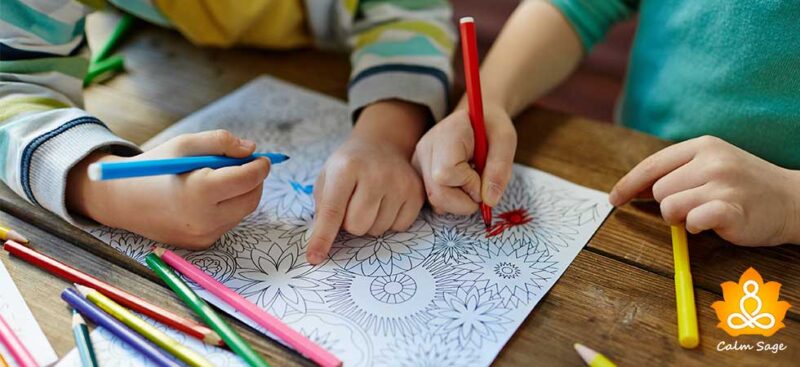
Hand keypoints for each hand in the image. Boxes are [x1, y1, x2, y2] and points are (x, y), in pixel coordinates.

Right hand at [67, 130, 270, 248]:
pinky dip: (228, 208)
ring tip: (221, 178)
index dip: (260, 166)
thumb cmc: (156, 167)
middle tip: (249, 166)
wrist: (123, 200)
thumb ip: (221, 142)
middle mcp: (205, 218)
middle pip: (251, 199)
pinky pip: (228, 223)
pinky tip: (208, 197)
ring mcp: (204, 235)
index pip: (248, 179)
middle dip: (256, 181)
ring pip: (241, 212)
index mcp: (201, 190)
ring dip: (241, 194)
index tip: (263, 158)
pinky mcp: (202, 244)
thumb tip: (251, 150)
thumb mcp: (185, 144)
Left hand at [306, 100, 427, 263]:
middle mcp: (375, 173)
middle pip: (357, 226)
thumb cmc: (349, 166)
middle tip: (353, 204)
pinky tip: (387, 202)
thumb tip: (320, 245)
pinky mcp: (416, 193)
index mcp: (347, 167)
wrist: (381, 146)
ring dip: (370, 222)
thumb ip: (322, 209)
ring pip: (378, 230)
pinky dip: (389, 221)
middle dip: (350, 223)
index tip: (315, 258)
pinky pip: (398, 227)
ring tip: (371, 200)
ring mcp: (399, 183)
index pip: (333, 210)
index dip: (323, 237)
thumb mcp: (327, 178)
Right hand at [413, 102, 515, 214]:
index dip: (470, 184)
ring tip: (470, 182)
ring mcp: (418, 162)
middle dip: (465, 201)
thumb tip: (489, 200)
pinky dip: (451, 201)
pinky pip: (433, 200)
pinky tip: (460, 185)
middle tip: (481, 188)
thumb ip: (500, 168)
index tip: (483, 174)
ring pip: (434, 201)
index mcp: (446, 133)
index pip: (447, 173)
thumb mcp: (505, 140)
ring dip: (459, 202)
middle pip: (437, 193)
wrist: (474, 119)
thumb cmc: (491, 127)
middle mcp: (425, 147)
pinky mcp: (419, 174)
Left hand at [610, 136, 799, 245]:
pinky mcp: (731, 208)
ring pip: (669, 207)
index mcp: (703, 145)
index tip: (615, 199)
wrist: (793, 200)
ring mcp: (723, 184)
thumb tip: (634, 188)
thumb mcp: (711, 166)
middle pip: (658, 190)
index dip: (629, 184)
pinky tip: (713, 222)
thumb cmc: (744, 186)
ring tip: (704, 213)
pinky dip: (696, 227)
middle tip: (694, 206)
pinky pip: (691, 222)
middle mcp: (712, 161)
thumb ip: (675, 172)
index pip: (652, 164)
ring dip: (681, 218)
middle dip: (668, 204)